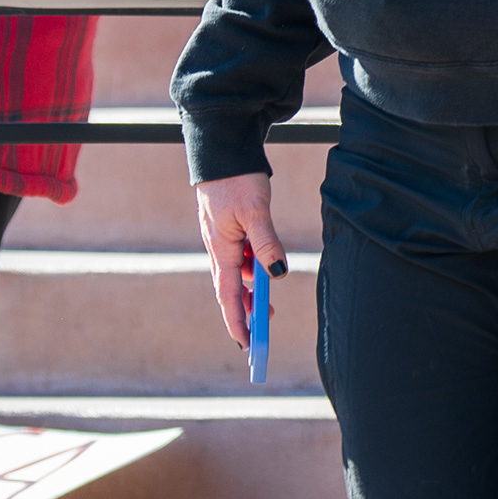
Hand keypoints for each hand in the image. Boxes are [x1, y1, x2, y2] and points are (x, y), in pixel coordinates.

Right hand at [195, 171, 283, 352]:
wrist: (222, 153)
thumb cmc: (236, 180)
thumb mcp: (255, 211)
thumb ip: (266, 242)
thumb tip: (277, 273)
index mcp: (221, 248)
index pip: (228, 295)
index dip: (237, 321)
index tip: (246, 345)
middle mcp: (220, 248)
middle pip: (231, 290)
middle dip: (245, 314)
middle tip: (263, 334)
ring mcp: (224, 240)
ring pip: (238, 275)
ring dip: (251, 293)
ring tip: (268, 310)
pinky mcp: (231, 230)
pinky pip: (242, 258)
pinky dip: (253, 271)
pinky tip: (264, 273)